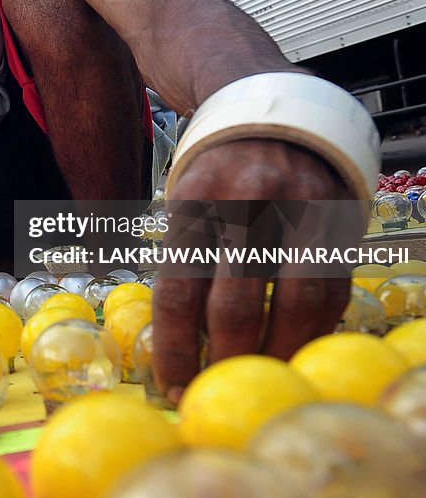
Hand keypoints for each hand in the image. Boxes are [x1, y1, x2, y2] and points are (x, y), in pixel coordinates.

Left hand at [152, 138, 362, 404]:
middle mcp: (245, 204)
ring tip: (257, 378)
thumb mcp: (184, 203)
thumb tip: (177, 343)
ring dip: (274, 353)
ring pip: (290, 305)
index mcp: (192, 201)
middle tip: (215, 390)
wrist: (271, 120)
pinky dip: (310, 330)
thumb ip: (183, 261)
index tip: (172, 383)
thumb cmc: (216, 175)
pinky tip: (292, 349)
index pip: (178, 290)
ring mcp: (298, 212)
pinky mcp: (336, 224)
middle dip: (223, 360)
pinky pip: (328, 292)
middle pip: (233, 305)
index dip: (175, 347)